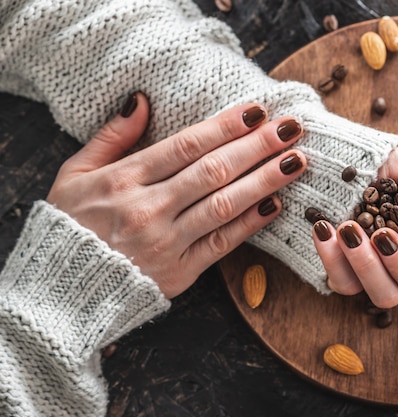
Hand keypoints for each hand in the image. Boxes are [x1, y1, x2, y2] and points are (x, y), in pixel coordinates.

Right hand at [47, 94, 305, 297]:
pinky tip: (275, 205)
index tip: (257, 111)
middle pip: (212, 171)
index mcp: (122, 180)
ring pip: (223, 205)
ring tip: (295, 162)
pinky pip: (221, 245)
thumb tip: (142, 101)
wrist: (61, 293)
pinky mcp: (179, 272)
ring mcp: (166, 243)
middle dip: (256, 147)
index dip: (225, 126)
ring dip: (264, 181)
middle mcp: (148, 209)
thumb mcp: (74, 175)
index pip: (186, 145)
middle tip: (290, 128)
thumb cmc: (69, 227)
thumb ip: (110, 137)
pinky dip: (249, 224)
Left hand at [313, 147, 397, 307]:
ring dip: (369, 267)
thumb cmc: (381, 164)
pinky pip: (344, 284)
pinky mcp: (346, 274)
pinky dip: (333, 259)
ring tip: (350, 230)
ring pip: (386, 297)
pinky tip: (325, 229)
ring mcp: (378, 274)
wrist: (337, 156)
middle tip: (384, 236)